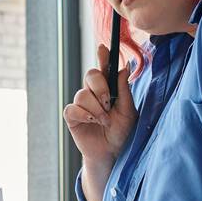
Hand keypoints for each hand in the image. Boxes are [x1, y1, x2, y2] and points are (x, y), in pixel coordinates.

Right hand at [63, 41, 138, 164]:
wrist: (112, 152)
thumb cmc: (122, 132)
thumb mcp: (128, 111)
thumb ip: (124, 90)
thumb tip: (124, 67)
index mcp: (109, 88)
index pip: (105, 68)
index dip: (103, 57)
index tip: (103, 48)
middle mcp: (93, 93)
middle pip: (90, 75)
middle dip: (100, 88)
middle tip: (108, 103)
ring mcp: (81, 104)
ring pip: (82, 94)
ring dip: (96, 109)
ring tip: (104, 121)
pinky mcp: (73, 117)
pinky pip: (73, 108)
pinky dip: (84, 115)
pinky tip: (91, 122)